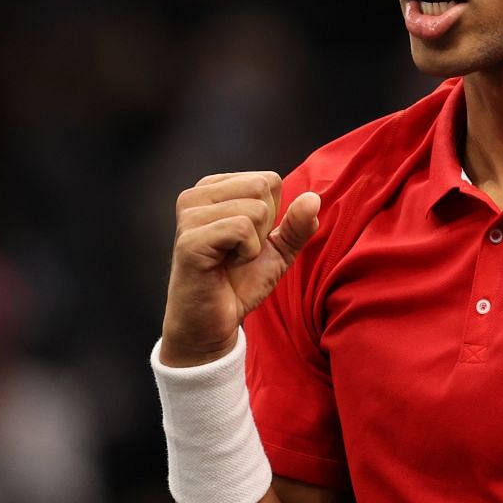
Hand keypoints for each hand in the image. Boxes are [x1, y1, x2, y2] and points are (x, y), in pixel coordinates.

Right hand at [162, 171, 320, 366]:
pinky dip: (247, 253)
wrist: (212, 322)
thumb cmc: (239, 283)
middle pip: (262, 187)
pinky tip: (224, 266)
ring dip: (255, 244)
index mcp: (213, 189)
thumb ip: (297, 225)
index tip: (247, 241)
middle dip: (264, 227)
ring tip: (231, 260)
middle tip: (240, 252)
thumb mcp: (278, 251)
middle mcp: (196, 195)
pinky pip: (243, 229)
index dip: (271, 216)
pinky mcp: (190, 239)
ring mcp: (189, 215)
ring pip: (256, 209)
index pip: (269, 180)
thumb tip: (313, 198)